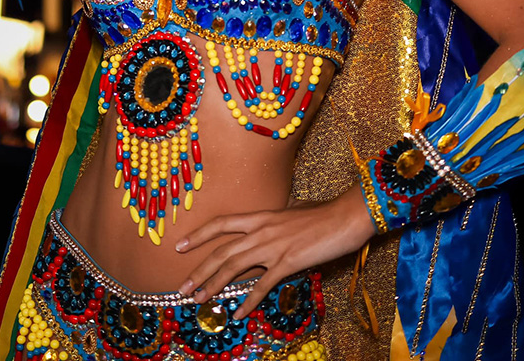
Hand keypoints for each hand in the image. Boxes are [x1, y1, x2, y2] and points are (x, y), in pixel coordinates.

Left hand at [175, 185, 375, 318]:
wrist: (344, 217)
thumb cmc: (322, 213)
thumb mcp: (292, 211)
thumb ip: (277, 219)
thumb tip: (274, 220)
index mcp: (260, 216)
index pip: (221, 224)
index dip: (199, 234)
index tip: (180, 245)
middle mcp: (261, 230)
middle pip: (221, 251)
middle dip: (199, 270)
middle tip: (182, 287)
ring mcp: (272, 247)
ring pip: (234, 268)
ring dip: (213, 286)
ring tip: (198, 300)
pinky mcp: (287, 262)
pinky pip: (262, 285)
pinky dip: (248, 301)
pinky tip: (237, 314)